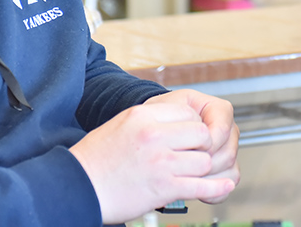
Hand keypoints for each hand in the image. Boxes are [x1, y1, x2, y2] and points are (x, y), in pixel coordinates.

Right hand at [70, 90, 238, 222]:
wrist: (75, 188)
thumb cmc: (95, 159)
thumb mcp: (122, 124)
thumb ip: (150, 121)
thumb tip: (176, 120)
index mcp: (144, 117)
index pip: (189, 113)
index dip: (194, 126)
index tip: (190, 137)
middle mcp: (154, 136)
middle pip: (202, 134)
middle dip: (203, 146)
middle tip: (195, 154)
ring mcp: (160, 162)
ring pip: (204, 160)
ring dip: (203, 169)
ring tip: (195, 172)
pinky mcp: (163, 187)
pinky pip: (200, 185)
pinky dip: (216, 187)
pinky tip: (225, 185)